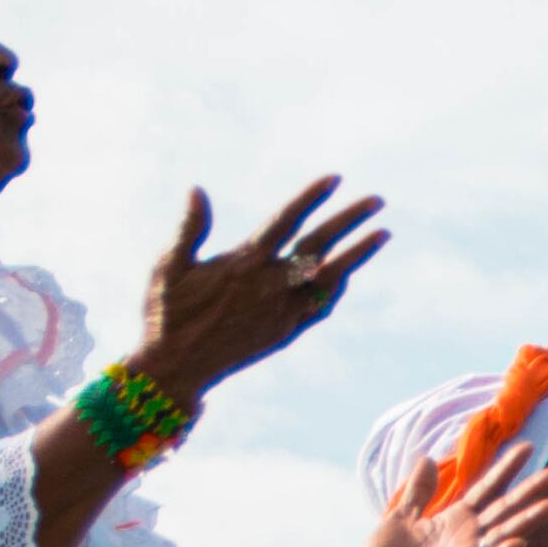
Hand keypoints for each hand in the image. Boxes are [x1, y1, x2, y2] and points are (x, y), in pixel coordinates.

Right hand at [128, 178, 386, 403]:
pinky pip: (321, 307)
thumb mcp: (169, 266)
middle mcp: (271, 285)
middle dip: (350, 220)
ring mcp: (283, 311)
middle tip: (378, 200)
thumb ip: (190, 228)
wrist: (176, 368)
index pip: (286, 220)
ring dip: (358, 255)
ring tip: (382, 234)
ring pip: (330, 278)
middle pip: (319, 245)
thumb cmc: (165, 313)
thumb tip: (197, 189)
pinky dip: (336, 288)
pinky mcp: (286, 333)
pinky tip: (346, 274)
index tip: (336, 178)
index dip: (312, 197)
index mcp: (244, 262)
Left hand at [358, 447, 547, 546]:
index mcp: (455, 519)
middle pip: (506, 508)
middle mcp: (467, 536)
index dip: (506, 468)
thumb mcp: (401, 516)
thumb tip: (427, 458)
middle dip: (533, 490)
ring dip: (529, 521)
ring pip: (503, 534)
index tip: (527, 446)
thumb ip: (419, 491)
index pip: (487, 489)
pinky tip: (518, 543)